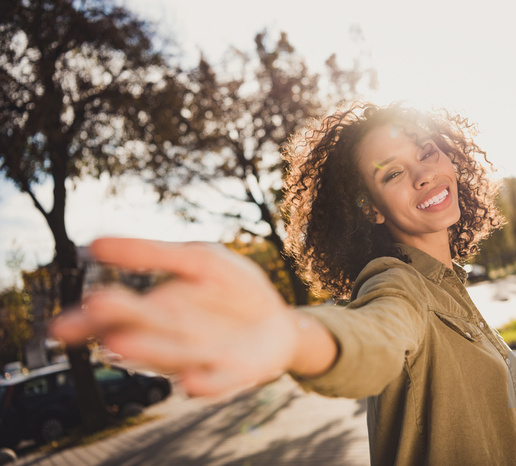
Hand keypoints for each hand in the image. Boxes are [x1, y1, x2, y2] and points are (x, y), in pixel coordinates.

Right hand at [50, 238, 300, 395]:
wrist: (277, 317)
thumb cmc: (233, 288)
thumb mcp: (199, 260)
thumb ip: (153, 254)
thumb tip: (94, 243)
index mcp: (156, 311)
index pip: (115, 318)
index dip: (88, 321)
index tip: (64, 322)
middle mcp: (169, 339)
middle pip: (139, 336)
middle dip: (119, 325)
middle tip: (97, 311)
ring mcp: (200, 358)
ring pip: (171, 358)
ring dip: (150, 352)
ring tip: (123, 343)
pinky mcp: (233, 373)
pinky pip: (217, 381)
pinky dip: (206, 384)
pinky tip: (192, 382)